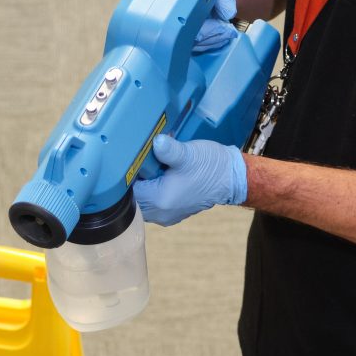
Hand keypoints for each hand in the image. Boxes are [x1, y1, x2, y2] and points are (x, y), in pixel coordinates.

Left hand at [133, 133, 247, 226]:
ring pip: (142, 200)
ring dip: (142, 185)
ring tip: (149, 167)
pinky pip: (152, 203)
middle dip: (133, 180)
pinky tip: (157, 175)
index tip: (126, 161)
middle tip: (137, 161)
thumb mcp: (188, 154)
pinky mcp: (172, 212)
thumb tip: (156, 141)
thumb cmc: (210, 168)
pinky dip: (151, 190)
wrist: (231, 179)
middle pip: (132, 197)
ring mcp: (166, 215)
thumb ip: (168, 149)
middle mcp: (160, 212)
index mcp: (159, 201)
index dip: (125, 175)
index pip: (126, 192)